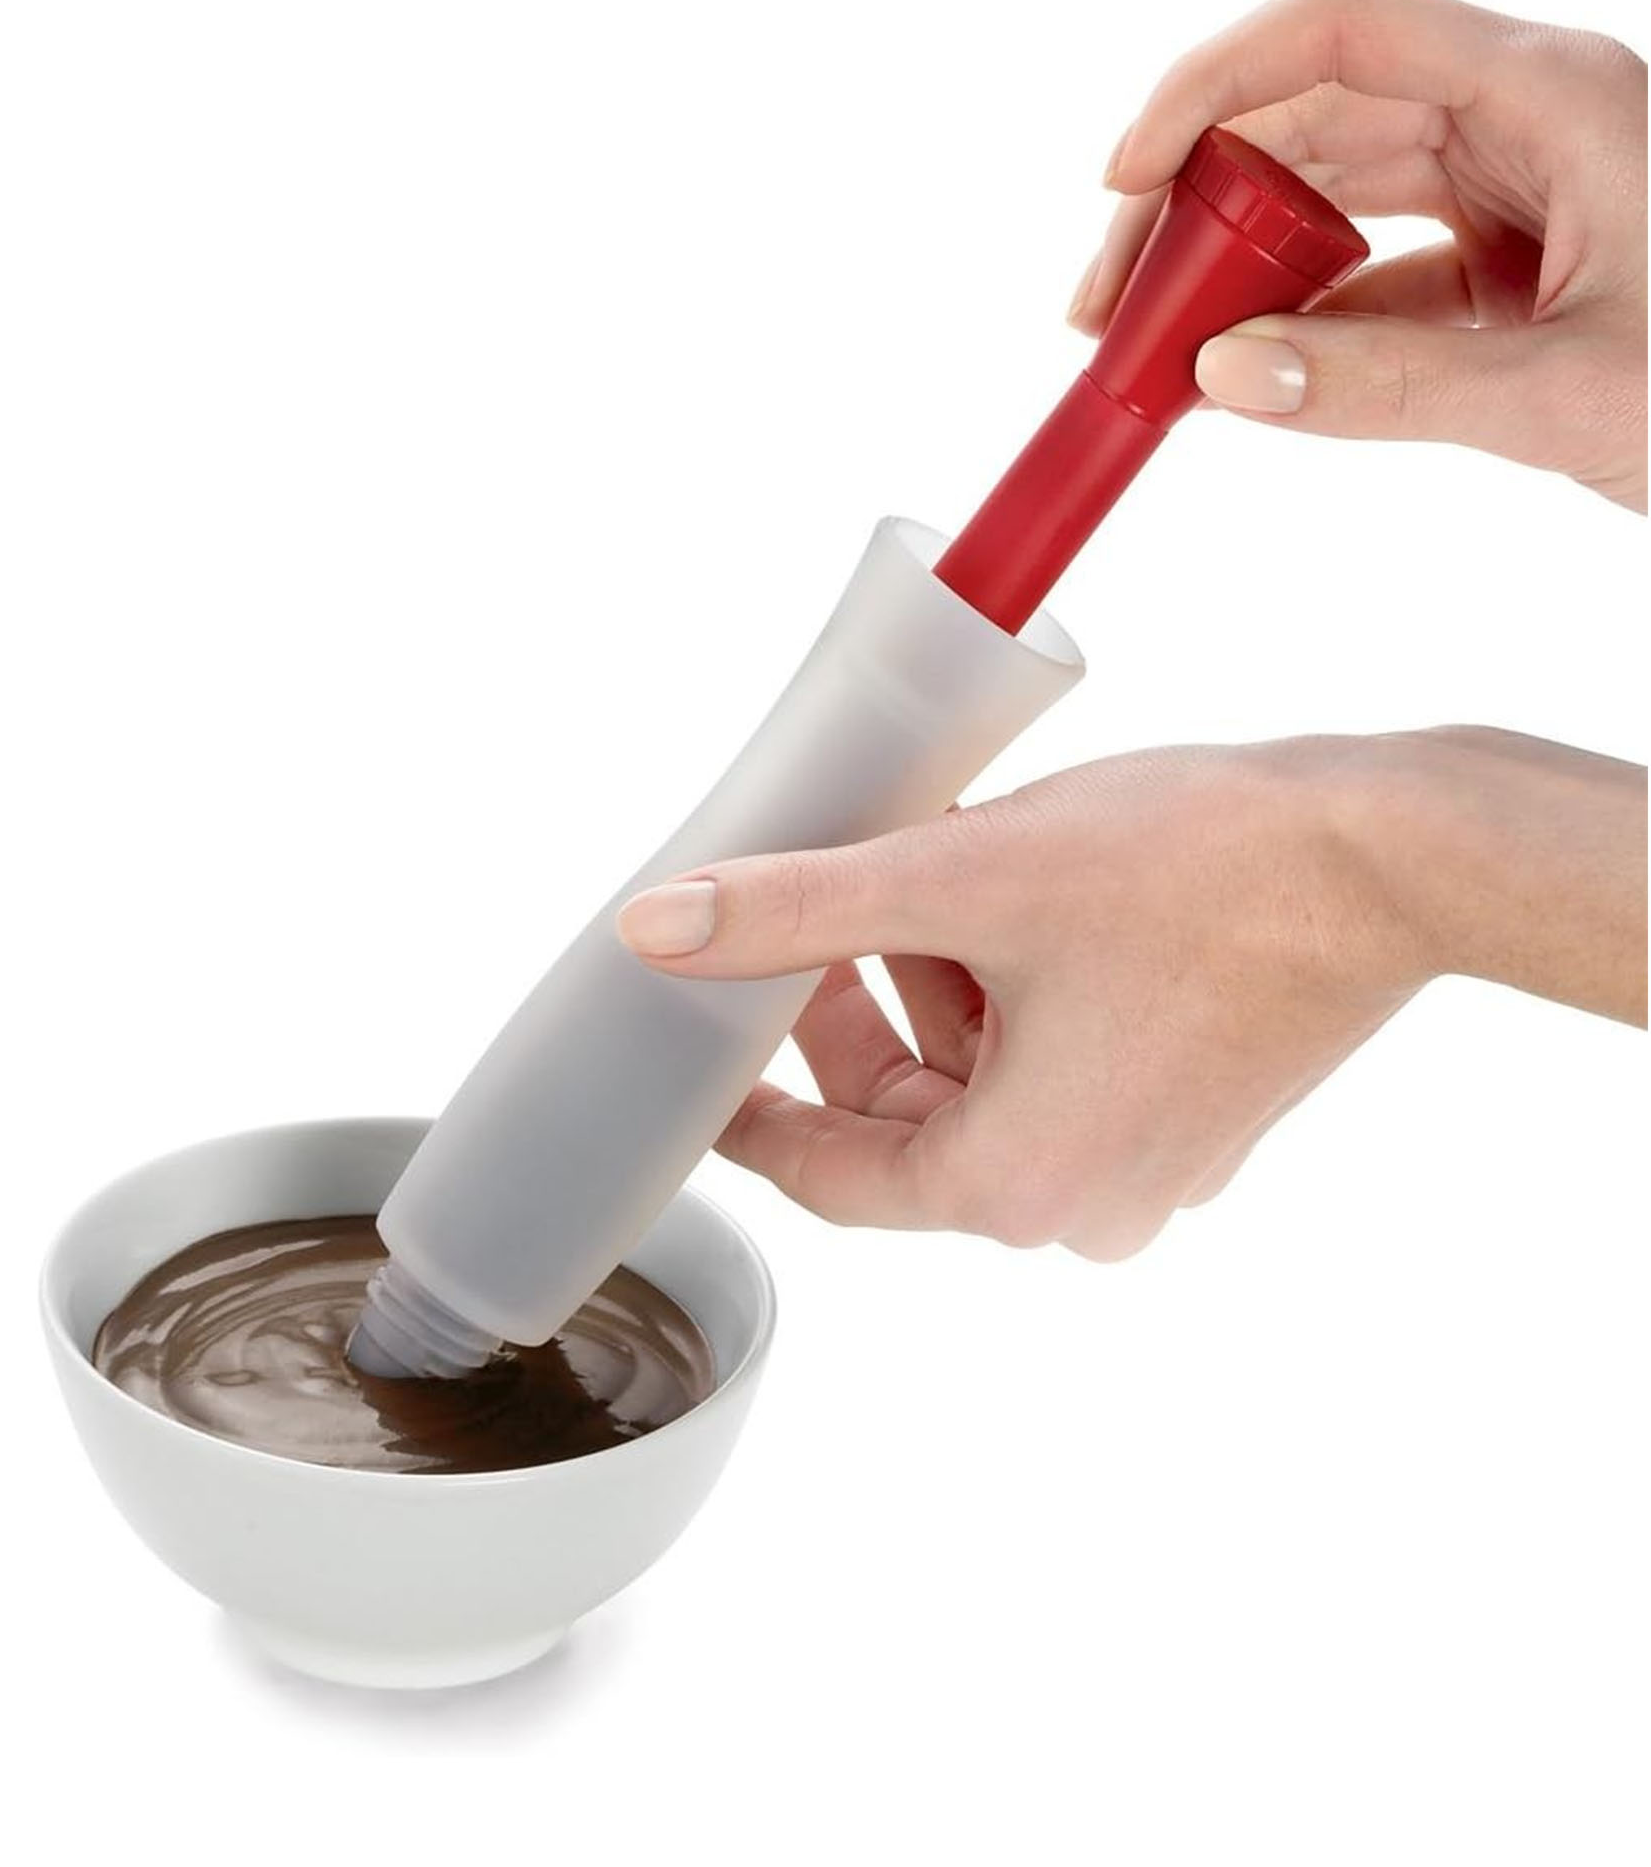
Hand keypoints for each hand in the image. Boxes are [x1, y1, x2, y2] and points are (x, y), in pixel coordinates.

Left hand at [617, 731, 1644, 1260]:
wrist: (1396, 851)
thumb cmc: (1198, 867)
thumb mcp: (959, 874)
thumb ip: (795, 910)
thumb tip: (660, 930)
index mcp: (1014, 1184)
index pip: (826, 1172)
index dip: (749, 1108)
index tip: (699, 1054)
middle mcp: (1082, 1206)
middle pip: (901, 1122)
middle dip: (844, 1013)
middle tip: (808, 917)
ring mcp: (1147, 1167)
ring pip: (977, 1085)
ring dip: (926, 989)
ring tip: (913, 877)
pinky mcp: (1191, 1115)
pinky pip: (1053, 1071)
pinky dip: (1004, 997)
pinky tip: (998, 902)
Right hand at [1070, 0, 1646, 510]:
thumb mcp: (1572, 395)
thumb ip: (1389, 388)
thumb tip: (1222, 377)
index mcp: (1553, 95)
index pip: (1339, 29)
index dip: (1208, 85)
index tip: (1121, 181)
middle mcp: (1521, 115)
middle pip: (1307, 109)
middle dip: (1189, 198)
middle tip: (1106, 309)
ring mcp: (1511, 184)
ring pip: (1326, 186)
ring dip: (1228, 260)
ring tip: (1150, 345)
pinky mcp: (1504, 257)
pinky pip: (1367, 265)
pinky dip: (1293, 316)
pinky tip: (1238, 371)